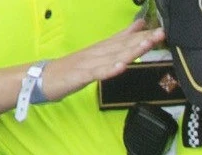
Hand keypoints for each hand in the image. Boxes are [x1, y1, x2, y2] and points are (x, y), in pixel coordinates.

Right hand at [38, 21, 166, 103]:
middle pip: (121, 45)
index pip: (122, 39)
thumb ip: (112, 47)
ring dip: (130, 50)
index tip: (159, 28)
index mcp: (99, 50)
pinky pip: (97, 73)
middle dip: (142, 39)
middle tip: (160, 33)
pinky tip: (121, 66)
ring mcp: (88, 64)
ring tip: (146, 44)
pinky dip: (109, 69)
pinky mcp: (80, 76)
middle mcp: (95, 53)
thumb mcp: (93, 57)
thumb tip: (130, 34)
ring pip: (113, 56)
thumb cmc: (69, 70)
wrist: (41, 79)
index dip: (141, 34)